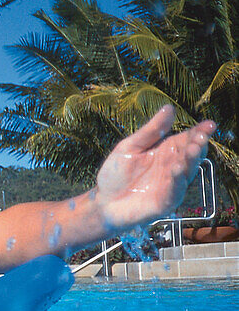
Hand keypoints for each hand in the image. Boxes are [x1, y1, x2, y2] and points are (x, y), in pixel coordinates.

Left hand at [95, 105, 215, 230]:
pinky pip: (174, 191)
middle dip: (197, 145)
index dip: (199, 132)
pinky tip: (176, 169)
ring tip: (193, 148)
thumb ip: (151, 130)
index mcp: (166, 152)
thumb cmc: (116, 174)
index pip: (187, 139)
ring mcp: (171, 185)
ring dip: (190, 161)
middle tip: (201, 135)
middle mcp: (173, 167)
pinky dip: (177, 181)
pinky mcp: (165, 202)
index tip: (209, 124)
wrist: (102, 201)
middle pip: (191, 154)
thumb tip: (169, 107)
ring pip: (186, 172)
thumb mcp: (130, 146)